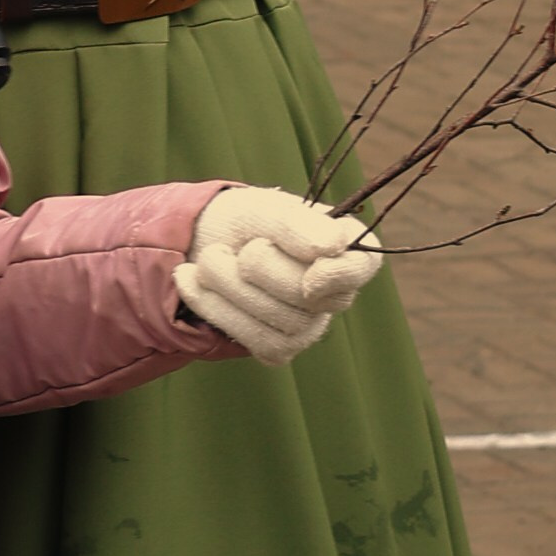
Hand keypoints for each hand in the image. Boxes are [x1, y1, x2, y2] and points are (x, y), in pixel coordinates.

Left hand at [175, 188, 382, 364]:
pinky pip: (256, 340)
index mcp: (343, 246)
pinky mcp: (277, 347)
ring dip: (229, 286)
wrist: (202, 242)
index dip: (339, 275)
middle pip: (310, 297)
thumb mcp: (266, 208)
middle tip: (230, 249)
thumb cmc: (245, 220)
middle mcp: (333, 291)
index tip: (310, 274)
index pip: (363, 265)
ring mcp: (309, 324)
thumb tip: (332, 246)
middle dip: (260, 270)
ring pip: (281, 323)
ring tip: (206, 259)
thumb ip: (297, 224)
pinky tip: (192, 282)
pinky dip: (216, 308)